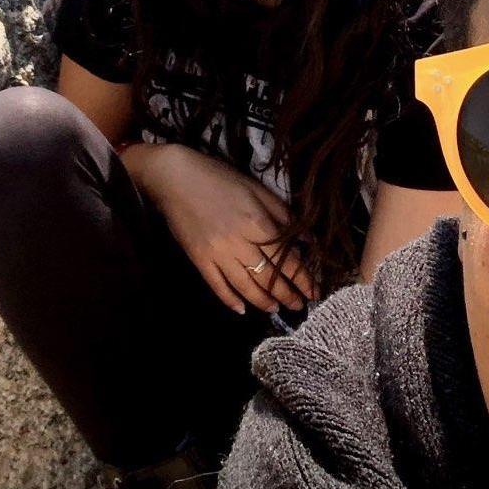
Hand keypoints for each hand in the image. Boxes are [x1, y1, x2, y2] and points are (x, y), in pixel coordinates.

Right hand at [125, 144, 318, 315]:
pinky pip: (217, 286)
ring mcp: (217, 254)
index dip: (302, 278)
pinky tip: (242, 310)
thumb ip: (282, 215)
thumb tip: (307, 239)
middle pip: (268, 277)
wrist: (175, 178)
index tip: (314, 291)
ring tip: (276, 309)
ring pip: (245, 286)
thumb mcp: (257, 190)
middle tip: (299, 307)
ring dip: (263, 301)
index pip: (286, 259)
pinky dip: (230, 300)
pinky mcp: (199, 260)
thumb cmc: (220, 178)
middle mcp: (239, 244)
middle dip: (287, 295)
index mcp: (257, 224)